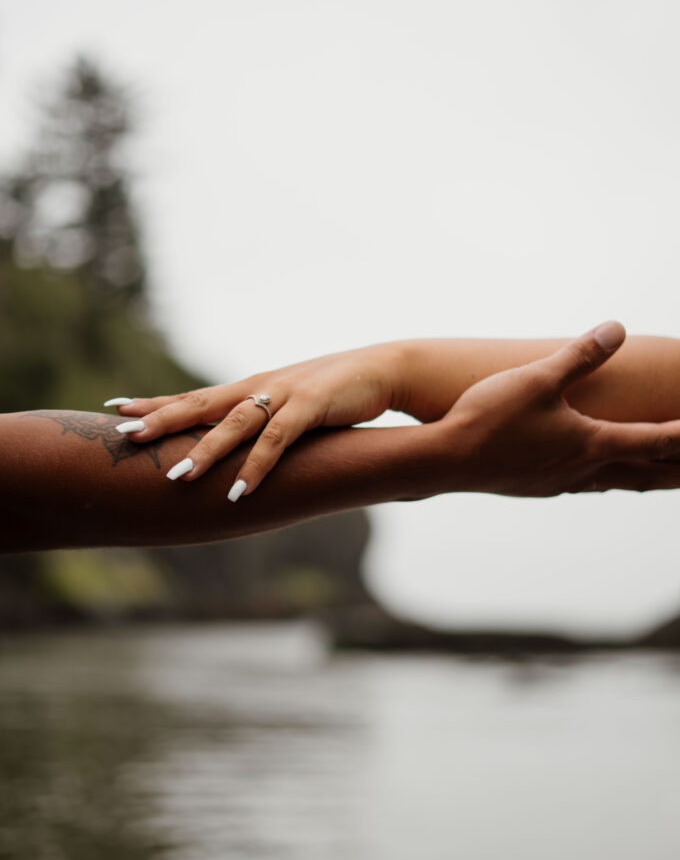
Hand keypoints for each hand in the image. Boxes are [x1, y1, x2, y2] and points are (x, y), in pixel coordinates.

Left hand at [106, 342, 399, 496]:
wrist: (382, 369)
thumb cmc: (334, 392)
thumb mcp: (291, 406)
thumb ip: (264, 423)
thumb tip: (238, 452)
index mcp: (250, 388)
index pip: (194, 396)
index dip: (156, 404)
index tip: (117, 410)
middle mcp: (259, 388)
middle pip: (200, 404)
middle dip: (162, 420)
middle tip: (124, 435)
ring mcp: (283, 395)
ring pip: (235, 424)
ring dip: (207, 451)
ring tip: (178, 476)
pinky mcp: (310, 406)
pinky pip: (278, 439)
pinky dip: (258, 465)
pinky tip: (240, 490)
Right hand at [432, 321, 679, 496]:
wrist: (446, 460)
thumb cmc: (491, 417)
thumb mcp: (538, 377)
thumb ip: (581, 354)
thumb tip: (616, 328)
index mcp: (591, 442)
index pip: (655, 440)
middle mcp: (582, 469)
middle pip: (644, 473)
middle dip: (676, 473)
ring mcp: (558, 482)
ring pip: (614, 482)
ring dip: (640, 478)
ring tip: (652, 475)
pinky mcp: (535, 487)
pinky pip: (583, 485)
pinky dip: (603, 479)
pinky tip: (588, 475)